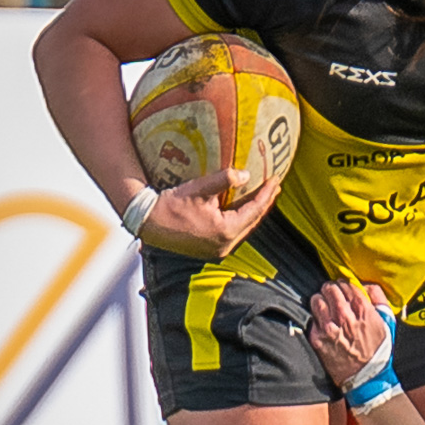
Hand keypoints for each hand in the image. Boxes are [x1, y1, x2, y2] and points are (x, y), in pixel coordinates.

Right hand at [137, 169, 279, 258]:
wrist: (147, 221)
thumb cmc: (172, 204)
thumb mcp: (198, 189)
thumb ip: (223, 180)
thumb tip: (246, 174)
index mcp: (225, 230)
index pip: (254, 210)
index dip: (266, 194)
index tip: (276, 179)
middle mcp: (224, 244)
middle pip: (252, 221)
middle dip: (264, 203)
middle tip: (274, 186)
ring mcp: (217, 249)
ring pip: (243, 228)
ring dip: (253, 212)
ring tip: (262, 196)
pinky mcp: (209, 249)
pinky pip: (232, 232)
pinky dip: (240, 219)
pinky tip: (241, 209)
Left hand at [309, 279, 389, 384]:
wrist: (366, 376)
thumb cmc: (378, 350)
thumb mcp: (388, 322)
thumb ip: (379, 299)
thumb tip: (367, 286)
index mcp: (363, 310)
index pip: (347, 285)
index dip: (344, 284)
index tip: (343, 288)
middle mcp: (345, 316)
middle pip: (330, 289)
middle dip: (330, 288)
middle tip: (331, 292)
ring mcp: (329, 328)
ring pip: (317, 300)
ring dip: (320, 299)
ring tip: (323, 303)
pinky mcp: (318, 339)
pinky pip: (311, 319)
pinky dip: (315, 317)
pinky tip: (321, 321)